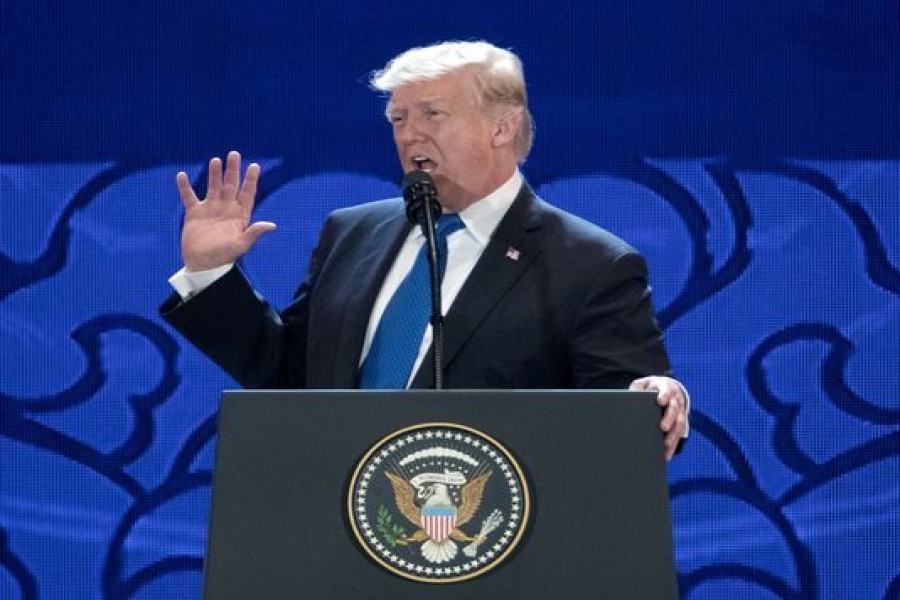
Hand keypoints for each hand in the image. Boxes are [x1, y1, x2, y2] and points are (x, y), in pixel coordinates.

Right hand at [177, 150, 275, 270]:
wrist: (203, 265)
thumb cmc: (225, 257)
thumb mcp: (241, 245)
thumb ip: (254, 233)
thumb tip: (272, 226)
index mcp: (239, 215)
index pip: (247, 193)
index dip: (250, 180)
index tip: (254, 166)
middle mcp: (225, 209)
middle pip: (230, 185)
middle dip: (232, 170)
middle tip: (234, 154)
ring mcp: (210, 209)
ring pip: (213, 187)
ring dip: (214, 174)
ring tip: (216, 160)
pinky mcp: (194, 213)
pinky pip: (189, 196)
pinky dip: (185, 186)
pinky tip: (182, 175)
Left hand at [629, 376, 687, 460]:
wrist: (666, 388)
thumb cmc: (650, 388)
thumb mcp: (642, 385)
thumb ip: (636, 389)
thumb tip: (628, 398)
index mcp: (665, 388)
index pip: (666, 390)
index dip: (665, 395)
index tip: (660, 401)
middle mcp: (675, 400)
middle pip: (675, 409)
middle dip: (670, 418)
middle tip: (663, 427)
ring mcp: (680, 412)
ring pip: (680, 424)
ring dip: (673, 435)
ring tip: (666, 445)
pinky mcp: (680, 423)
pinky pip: (679, 435)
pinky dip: (673, 446)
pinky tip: (666, 454)